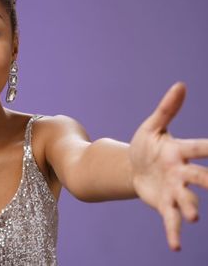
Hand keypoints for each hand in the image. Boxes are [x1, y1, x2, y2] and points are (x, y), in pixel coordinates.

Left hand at [130, 82, 207, 250]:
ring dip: (191, 208)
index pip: (199, 148)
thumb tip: (180, 85)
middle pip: (199, 177)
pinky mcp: (165, 204)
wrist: (132, 167)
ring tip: (194, 218)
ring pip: (187, 199)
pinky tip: (174, 247)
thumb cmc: (147, 145)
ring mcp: (175, 190)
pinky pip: (170, 219)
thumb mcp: (152, 127)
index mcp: (180, 151)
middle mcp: (182, 172)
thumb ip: (167, 109)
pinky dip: (173, 233)